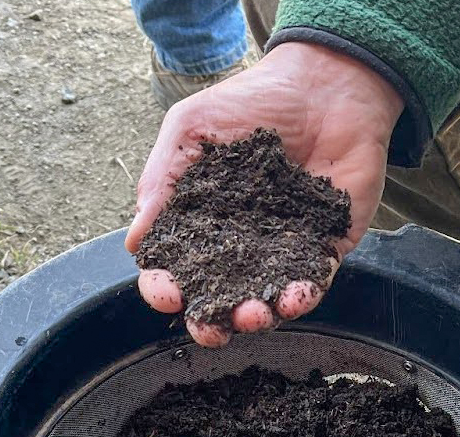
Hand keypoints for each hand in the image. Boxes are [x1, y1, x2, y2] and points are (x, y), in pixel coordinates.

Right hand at [127, 42, 403, 346]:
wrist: (324, 82)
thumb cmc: (253, 99)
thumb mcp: (192, 128)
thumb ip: (162, 179)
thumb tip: (134, 239)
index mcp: (200, 223)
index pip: (175, 269)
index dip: (164, 287)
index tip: (166, 292)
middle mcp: (239, 246)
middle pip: (218, 300)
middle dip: (210, 323)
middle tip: (209, 330)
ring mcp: (283, 250)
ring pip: (266, 300)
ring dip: (257, 318)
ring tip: (253, 315)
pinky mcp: (325, 245)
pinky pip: (314, 281)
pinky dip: (302, 295)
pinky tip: (293, 296)